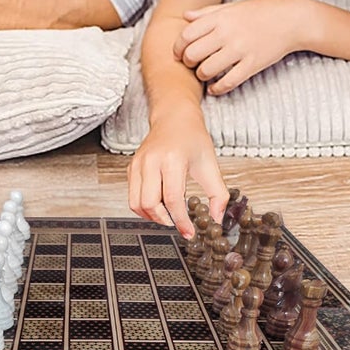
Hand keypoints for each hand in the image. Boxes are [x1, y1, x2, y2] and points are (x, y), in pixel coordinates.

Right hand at [128, 111, 227, 237]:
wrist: (174, 117)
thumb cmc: (192, 137)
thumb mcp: (210, 165)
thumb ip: (217, 194)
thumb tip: (217, 218)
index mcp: (172, 159)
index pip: (172, 199)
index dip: (180, 220)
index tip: (188, 232)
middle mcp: (151, 161)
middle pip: (149, 203)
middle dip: (163, 220)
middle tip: (177, 223)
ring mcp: (138, 164)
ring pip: (136, 203)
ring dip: (151, 216)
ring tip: (167, 216)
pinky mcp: (131, 168)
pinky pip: (132, 196)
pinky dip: (144, 207)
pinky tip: (158, 205)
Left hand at [174, 0, 308, 94]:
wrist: (291, 20)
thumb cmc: (261, 11)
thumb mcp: (233, 6)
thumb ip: (208, 12)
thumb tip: (185, 16)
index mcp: (220, 17)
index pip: (187, 34)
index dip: (178, 47)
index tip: (179, 53)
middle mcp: (227, 33)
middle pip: (192, 54)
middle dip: (187, 63)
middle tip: (191, 64)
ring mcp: (240, 50)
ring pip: (206, 70)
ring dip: (201, 76)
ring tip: (205, 74)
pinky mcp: (252, 64)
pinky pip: (228, 82)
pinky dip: (217, 89)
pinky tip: (215, 88)